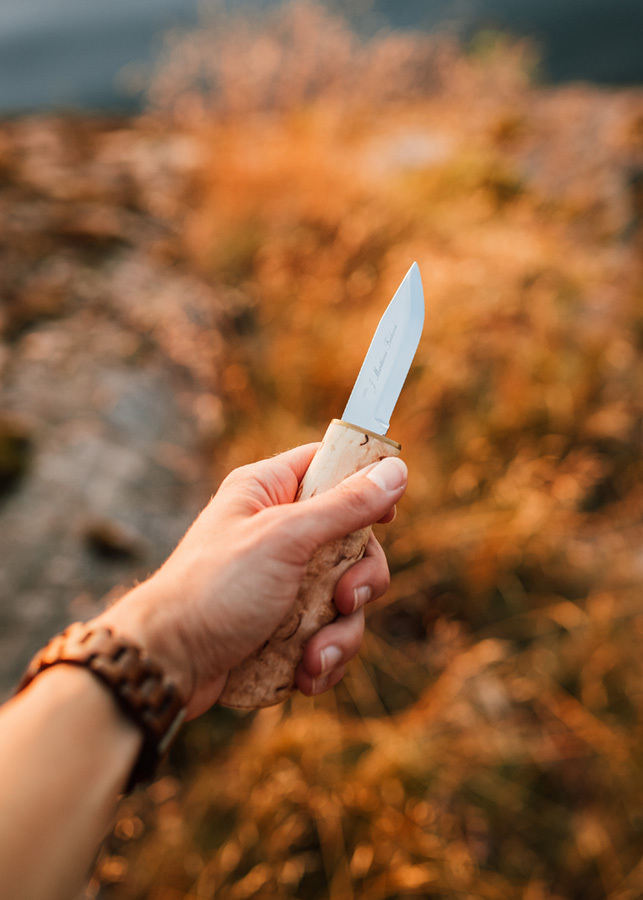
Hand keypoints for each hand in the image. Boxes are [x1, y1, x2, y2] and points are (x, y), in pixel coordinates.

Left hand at [96, 444, 407, 718]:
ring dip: (340, 632)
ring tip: (314, 657)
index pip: (329, 466)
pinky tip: (304, 674)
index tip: (389, 514)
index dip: (365, 484)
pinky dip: (322, 656)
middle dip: (359, 581)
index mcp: (267, 491)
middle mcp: (276, 531)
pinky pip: (326, 633)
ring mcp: (279, 581)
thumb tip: (395, 470)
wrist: (167, 664)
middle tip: (345, 600)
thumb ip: (344, 507)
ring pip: (344, 596)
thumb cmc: (215, 589)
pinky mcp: (280, 624)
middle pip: (351, 540)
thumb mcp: (284, 539)